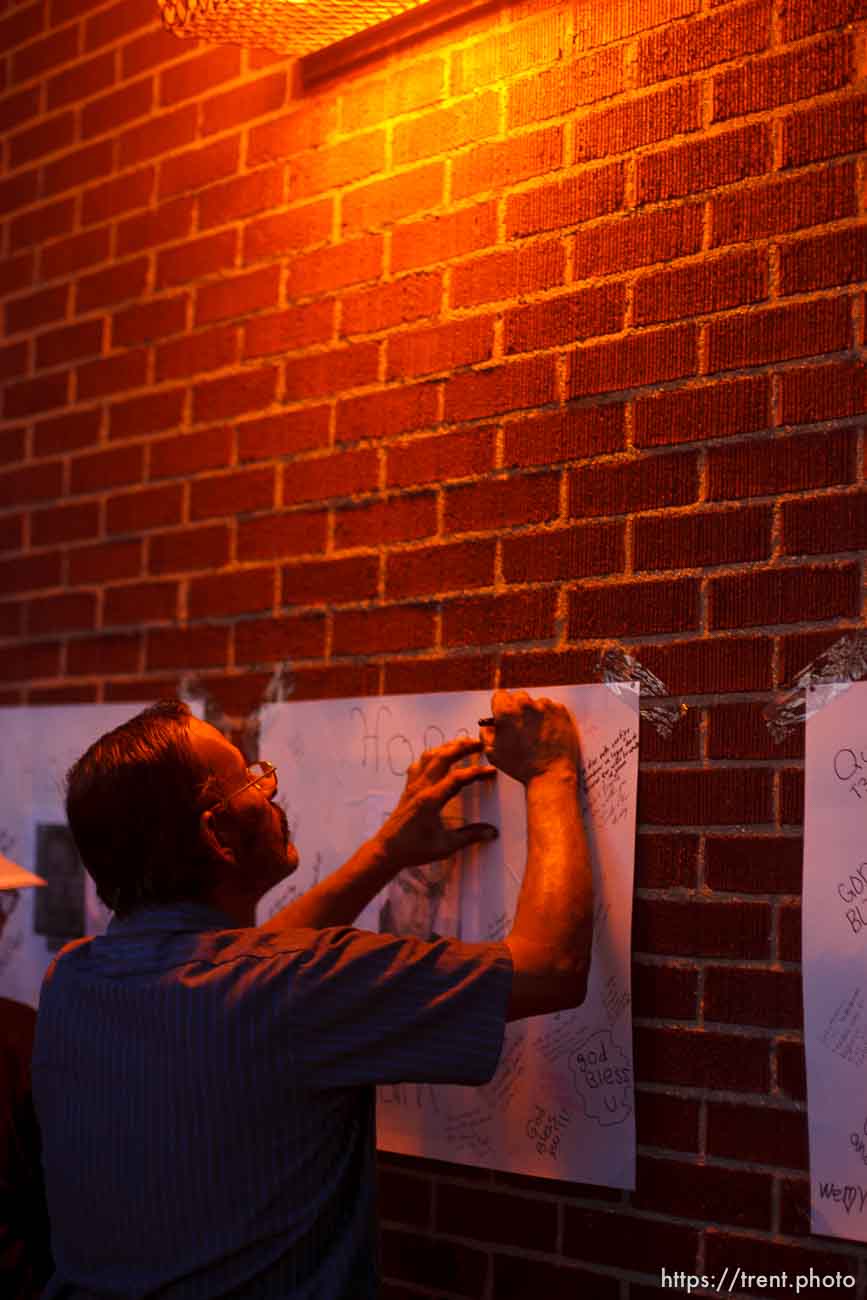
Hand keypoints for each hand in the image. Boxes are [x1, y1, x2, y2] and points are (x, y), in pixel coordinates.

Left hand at [376, 738, 497, 871]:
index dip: (476, 773)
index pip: (457, 778)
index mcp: (431, 800)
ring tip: (461, 744)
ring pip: (429, 757)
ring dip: (446, 747)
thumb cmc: (414, 849)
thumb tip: (491, 832)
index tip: (491, 771)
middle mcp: (421, 788)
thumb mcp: (445, 846)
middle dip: (462, 747)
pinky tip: (437, 757)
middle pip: (442, 758)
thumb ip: (470, 836)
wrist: (387, 850)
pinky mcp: (408, 788)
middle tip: (478, 743)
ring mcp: (412, 786)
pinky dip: (431, 756)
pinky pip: (418, 765)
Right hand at [480, 690, 578, 784]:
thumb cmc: (522, 766)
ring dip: (534, 713)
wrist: (550, 774)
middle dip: (517, 709)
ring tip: (536, 733)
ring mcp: (545, 706)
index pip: (499, 696)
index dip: (500, 707)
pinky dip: (549, 717)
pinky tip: (547, 733)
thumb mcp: (493, 752)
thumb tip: (488, 726)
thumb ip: (486, 734)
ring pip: (536, 703)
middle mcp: (526, 705)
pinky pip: (552, 708)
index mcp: (507, 711)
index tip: (503, 713)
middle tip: (520, 726)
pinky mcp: (561, 711)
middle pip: (518, 697)